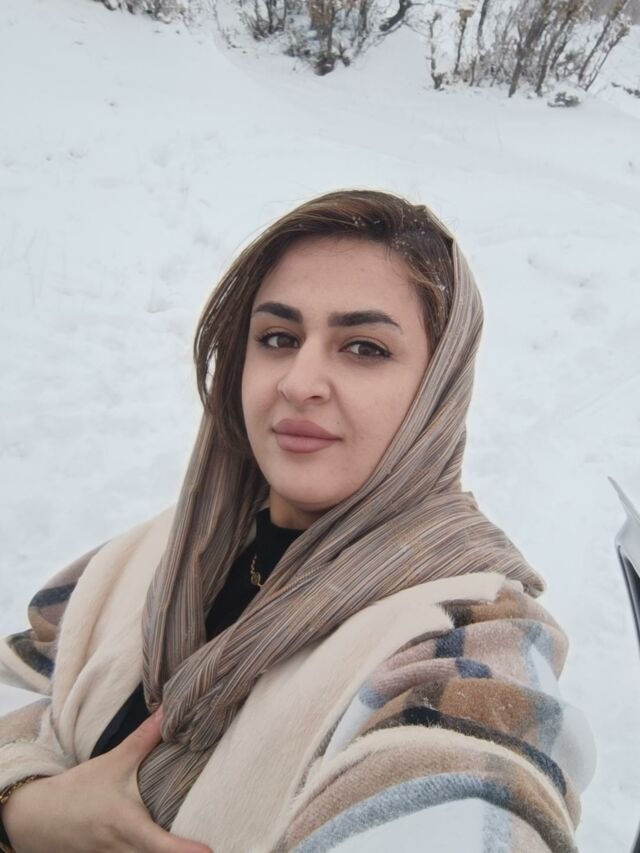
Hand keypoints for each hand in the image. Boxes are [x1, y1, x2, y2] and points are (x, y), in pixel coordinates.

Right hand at [1, 708, 212, 852]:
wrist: (38, 817)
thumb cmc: (79, 789)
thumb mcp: (113, 762)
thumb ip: (145, 738)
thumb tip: (170, 710)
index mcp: (126, 825)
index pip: (159, 846)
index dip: (184, 852)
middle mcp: (122, 850)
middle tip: (217, 848)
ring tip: (196, 849)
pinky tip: (170, 847)